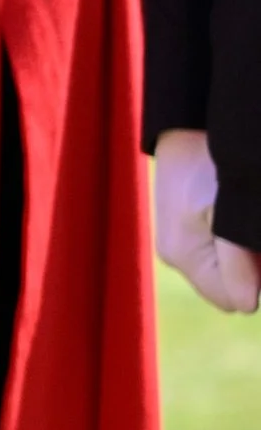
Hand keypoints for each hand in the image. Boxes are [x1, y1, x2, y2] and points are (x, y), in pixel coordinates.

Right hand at [152, 129, 260, 313]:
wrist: (188, 122)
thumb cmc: (209, 161)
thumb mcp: (228, 213)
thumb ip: (237, 262)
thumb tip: (248, 307)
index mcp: (183, 256)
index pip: (232, 299)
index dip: (259, 281)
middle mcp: (177, 255)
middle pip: (229, 286)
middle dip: (253, 269)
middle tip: (255, 229)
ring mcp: (179, 241)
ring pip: (226, 268)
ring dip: (246, 254)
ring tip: (248, 217)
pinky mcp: (185, 226)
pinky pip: (216, 251)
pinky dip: (235, 241)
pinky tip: (239, 215)